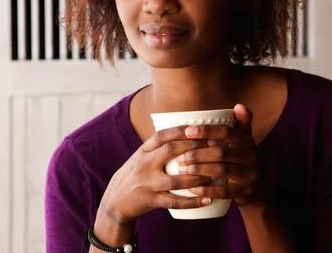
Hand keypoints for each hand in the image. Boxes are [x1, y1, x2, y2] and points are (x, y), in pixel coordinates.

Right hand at [100, 126, 215, 224]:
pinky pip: (174, 202)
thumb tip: (191, 132)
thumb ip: (162, 145)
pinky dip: (192, 202)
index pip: (163, 135)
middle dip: (194, 148)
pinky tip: (207, 199)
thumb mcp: (143, 155)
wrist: (116, 199)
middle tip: (215, 148)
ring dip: (198, 177)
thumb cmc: (137, 173)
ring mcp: (147, 183)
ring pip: (175, 179)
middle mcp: (144, 164)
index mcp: (144, 150)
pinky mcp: (151, 201)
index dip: (182, 131)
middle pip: (170, 151)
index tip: (201, 129)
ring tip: (215, 175)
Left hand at [175, 104, 259, 205]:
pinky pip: (224, 191)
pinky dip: (207, 190)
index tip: (187, 131)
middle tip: (179, 157)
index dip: (206, 130)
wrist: (258, 191)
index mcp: (247, 141)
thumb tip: (238, 105)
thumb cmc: (243, 161)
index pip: (226, 131)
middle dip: (197, 153)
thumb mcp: (245, 143)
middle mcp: (251, 156)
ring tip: (182, 170)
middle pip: (221, 152)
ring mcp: (249, 175)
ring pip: (221, 170)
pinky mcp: (245, 192)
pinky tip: (192, 188)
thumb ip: (242, 124)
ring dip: (199, 170)